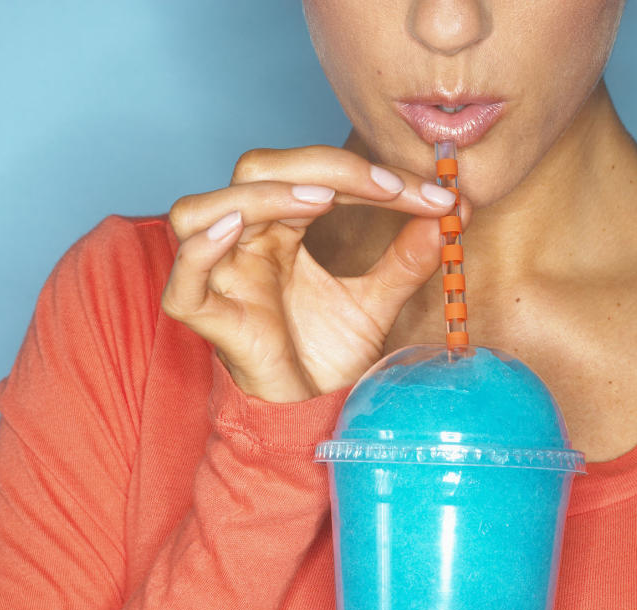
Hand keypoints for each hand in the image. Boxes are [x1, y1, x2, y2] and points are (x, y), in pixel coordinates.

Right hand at [161, 145, 464, 401]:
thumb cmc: (329, 356)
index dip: (367, 174)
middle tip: (387, 187)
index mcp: (281, 230)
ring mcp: (222, 278)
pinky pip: (185, 281)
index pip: (314, 177)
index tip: (432, 194)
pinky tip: (234, 231)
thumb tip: (451, 212)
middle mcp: (246, 243)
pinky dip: (201, 251)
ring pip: (203, 210)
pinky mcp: (209, 319)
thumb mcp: (378, 302)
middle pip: (257, 172)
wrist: (313, 414)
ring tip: (320, 200)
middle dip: (323, 169)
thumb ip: (407, 259)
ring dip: (260, 196)